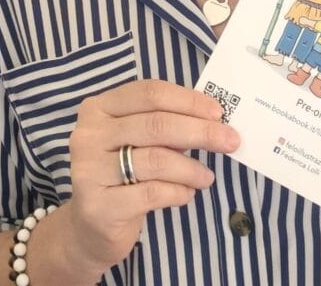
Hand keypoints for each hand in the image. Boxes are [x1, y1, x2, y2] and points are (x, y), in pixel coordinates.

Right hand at [55, 80, 238, 277]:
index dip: (188, 100)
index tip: (218, 113)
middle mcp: (89, 135)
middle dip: (201, 132)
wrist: (89, 228)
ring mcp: (90, 170)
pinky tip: (187, 194)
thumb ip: (164, 124)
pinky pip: (152, 192)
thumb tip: (213, 119)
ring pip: (157, 159)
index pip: (150, 93)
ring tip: (207, 177)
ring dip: (191, 168)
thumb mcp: (137, 141)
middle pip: (157, 124)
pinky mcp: (99, 205)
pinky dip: (178, 191)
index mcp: (99, 108)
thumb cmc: (121, 174)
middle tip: (231, 141)